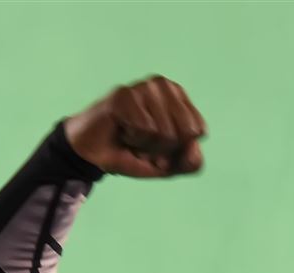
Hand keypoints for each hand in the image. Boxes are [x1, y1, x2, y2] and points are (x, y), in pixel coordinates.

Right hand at [63, 75, 206, 177]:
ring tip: (132, 136)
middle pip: (185, 132)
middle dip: (165, 149)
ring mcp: (144, 87)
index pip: (199, 131)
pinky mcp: (124, 94)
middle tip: (145, 142)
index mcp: (179, 96)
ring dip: (147, 145)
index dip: (179, 148)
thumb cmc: (134, 153)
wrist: (94, 155)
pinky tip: (122, 131)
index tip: (161, 145)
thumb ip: (192, 162)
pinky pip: (144, 128)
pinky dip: (133, 139)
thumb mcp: (170, 166)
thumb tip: (194, 145)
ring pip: (165, 131)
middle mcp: (164, 85)